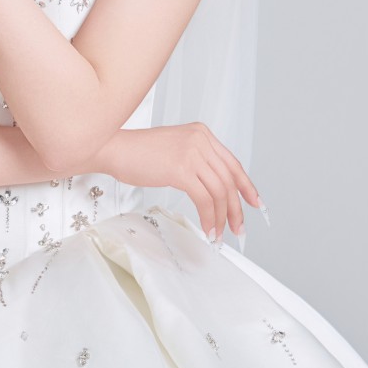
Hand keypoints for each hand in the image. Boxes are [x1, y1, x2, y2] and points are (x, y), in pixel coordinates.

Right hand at [98, 121, 263, 241]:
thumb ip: (194, 161)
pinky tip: (207, 228)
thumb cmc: (136, 153)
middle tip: (237, 227)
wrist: (113, 149)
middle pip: (229, 179)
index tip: (254, 202)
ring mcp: (192, 154)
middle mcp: (201, 140)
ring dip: (222, 217)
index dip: (246, 186)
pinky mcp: (181, 169)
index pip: (232, 163)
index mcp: (202, 134)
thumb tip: (210, 187)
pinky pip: (204, 199)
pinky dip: (209, 217)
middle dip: (236, 208)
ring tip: (219, 233)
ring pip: (219, 192)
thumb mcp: (174, 149)